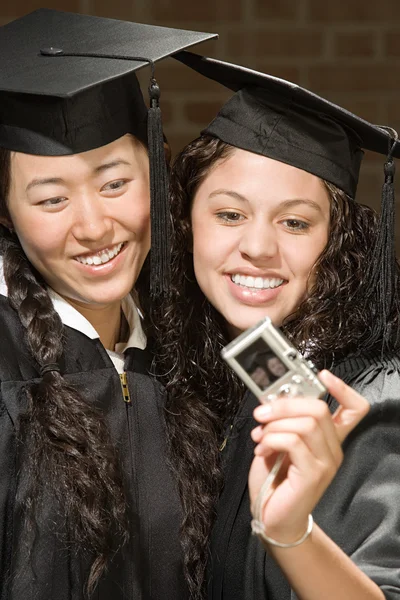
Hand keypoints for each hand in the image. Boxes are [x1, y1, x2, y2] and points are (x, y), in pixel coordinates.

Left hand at [248, 370, 369, 543]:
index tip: (322, 376)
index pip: (354, 409)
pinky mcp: (313, 474)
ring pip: (306, 423)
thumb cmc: (274, 480)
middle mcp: (332, 449)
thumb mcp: (279, 443)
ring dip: (275, 424)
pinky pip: (293, 442)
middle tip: (262, 412)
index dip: (343, 388)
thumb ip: (283, 422)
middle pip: (320, 409)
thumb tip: (273, 399)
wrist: (272, 518)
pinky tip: (261, 450)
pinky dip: (271, 439)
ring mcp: (326, 462)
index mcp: (328, 439)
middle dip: (285, 404)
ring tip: (259, 436)